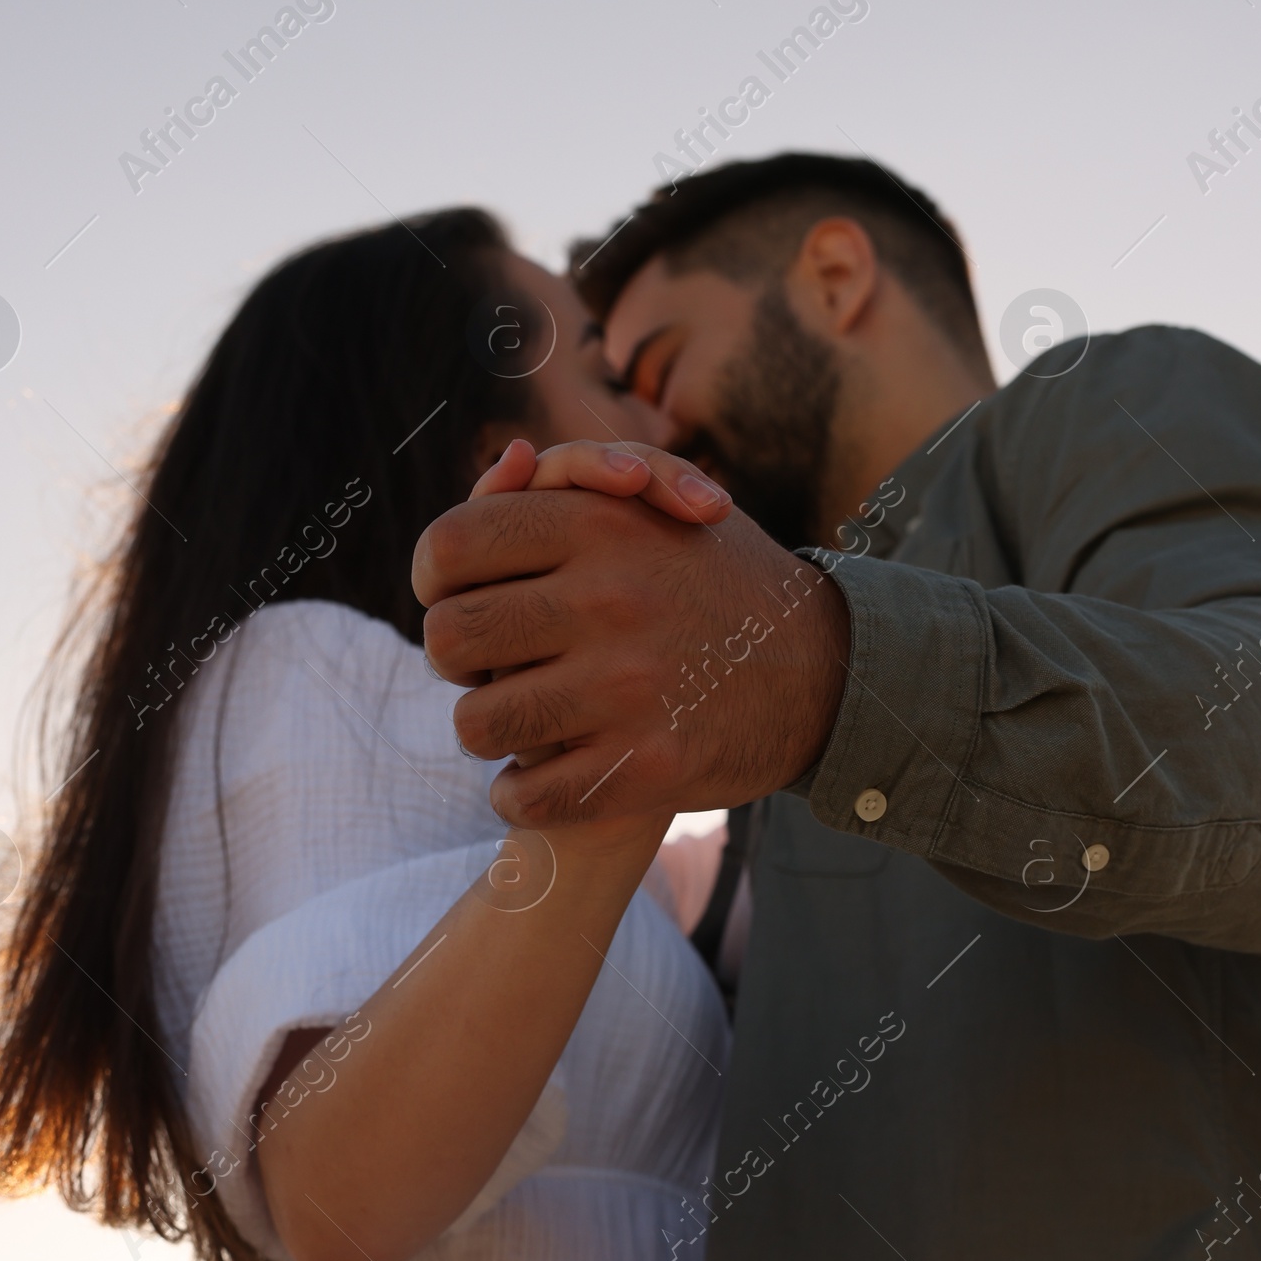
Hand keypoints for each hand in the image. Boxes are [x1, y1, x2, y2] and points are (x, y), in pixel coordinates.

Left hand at [413, 446, 849, 826]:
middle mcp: (610, 600)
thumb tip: (502, 466)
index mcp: (599, 524)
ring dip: (486, 731)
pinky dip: (517, 795)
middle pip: (449, 640)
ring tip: (515, 724)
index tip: (456, 601)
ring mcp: (628, 688)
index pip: (448, 550)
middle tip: (489, 669)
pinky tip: (534, 781)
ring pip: (478, 725)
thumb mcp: (656, 508)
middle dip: (458, 661)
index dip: (434, 582)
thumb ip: (568, 483)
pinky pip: (529, 795)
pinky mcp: (647, 767)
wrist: (826, 672)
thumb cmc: (719, 583)